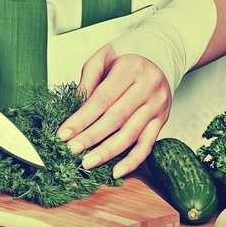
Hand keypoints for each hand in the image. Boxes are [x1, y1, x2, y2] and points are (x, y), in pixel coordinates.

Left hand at [56, 43, 171, 177]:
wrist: (159, 55)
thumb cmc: (125, 59)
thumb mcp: (103, 58)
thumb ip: (88, 80)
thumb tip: (75, 108)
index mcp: (130, 70)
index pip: (101, 99)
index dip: (81, 119)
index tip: (64, 134)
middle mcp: (147, 88)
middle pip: (115, 119)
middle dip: (91, 137)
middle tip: (71, 151)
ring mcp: (157, 106)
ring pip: (130, 134)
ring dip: (107, 152)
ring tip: (88, 163)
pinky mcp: (162, 120)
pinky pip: (147, 144)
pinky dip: (133, 160)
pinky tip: (117, 171)